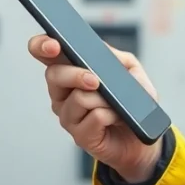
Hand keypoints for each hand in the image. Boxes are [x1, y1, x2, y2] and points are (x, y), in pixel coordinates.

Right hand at [29, 34, 162, 182]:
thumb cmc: (132, 102)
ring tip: (117, 104)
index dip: (41, 45)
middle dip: (76, 74)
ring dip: (104, 99)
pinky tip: (117, 118)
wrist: (142, 138)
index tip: (53, 46)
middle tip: (95, 81)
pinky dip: (112, 114)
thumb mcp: (130, 70)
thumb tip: (100, 53)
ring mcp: (68, 115)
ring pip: (78, 97)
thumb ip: (114, 57)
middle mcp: (62, 93)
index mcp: (69, 70)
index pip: (43, 53)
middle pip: (54, 75)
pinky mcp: (79, 135)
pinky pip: (94, 117)